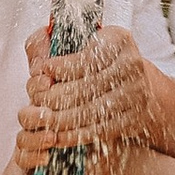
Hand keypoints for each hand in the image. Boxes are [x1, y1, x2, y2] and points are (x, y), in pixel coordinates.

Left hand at [18, 21, 150, 164]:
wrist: (134, 82)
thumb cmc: (97, 60)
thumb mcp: (78, 42)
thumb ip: (48, 44)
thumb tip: (38, 66)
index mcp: (119, 40)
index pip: (89, 56)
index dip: (63, 66)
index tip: (43, 69)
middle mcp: (133, 65)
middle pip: (89, 86)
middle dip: (57, 95)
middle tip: (36, 98)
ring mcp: (138, 93)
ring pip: (93, 110)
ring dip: (63, 118)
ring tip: (43, 118)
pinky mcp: (135, 118)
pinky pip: (101, 130)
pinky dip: (76, 134)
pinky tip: (58, 134)